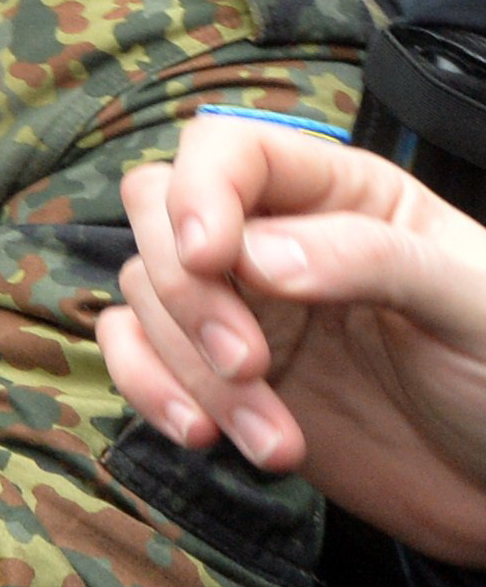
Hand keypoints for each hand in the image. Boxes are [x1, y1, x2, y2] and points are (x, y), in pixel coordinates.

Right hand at [98, 115, 485, 564]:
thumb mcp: (473, 305)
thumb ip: (373, 259)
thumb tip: (256, 254)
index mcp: (343, 196)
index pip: (231, 150)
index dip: (201, 191)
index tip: (212, 257)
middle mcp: (275, 239)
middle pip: (160, 213)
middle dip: (188, 293)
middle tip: (249, 364)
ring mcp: (240, 308)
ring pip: (146, 296)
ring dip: (190, 372)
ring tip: (272, 436)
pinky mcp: (215, 375)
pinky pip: (134, 355)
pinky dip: (148, 391)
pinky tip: (204, 435)